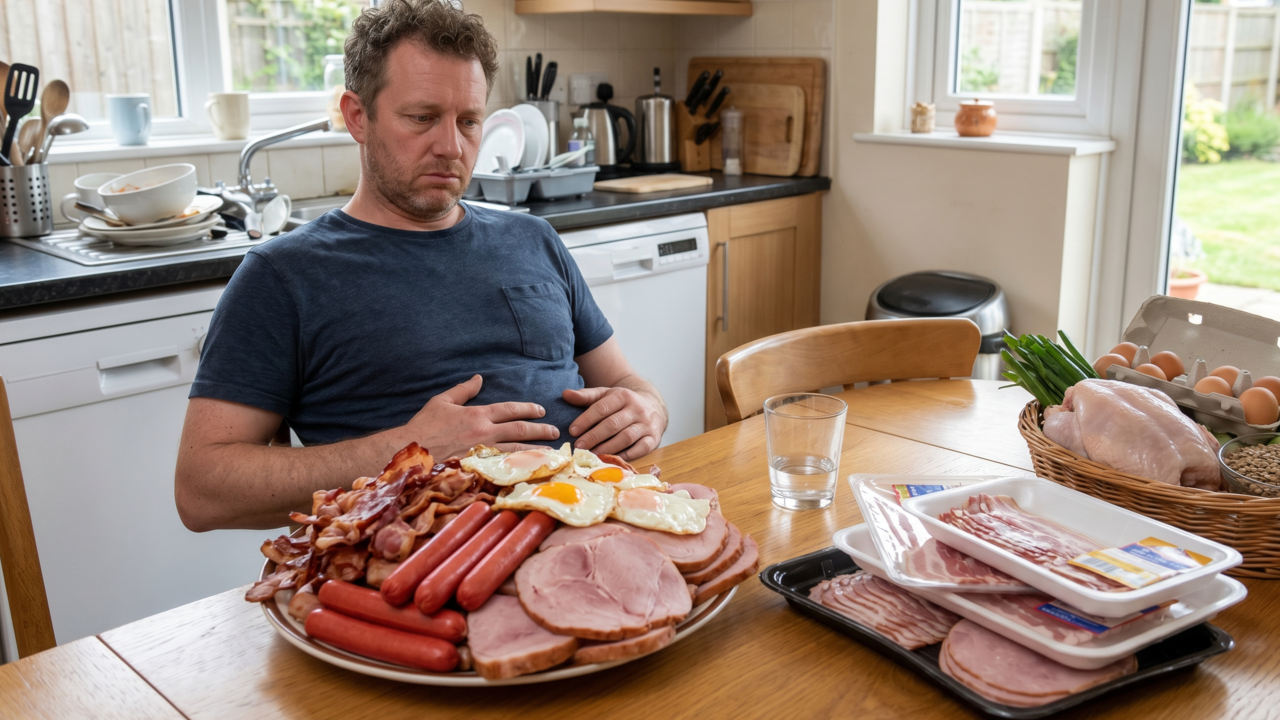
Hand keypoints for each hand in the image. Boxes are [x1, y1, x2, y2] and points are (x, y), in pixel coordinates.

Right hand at [401, 375, 558, 458]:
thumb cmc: (424, 426)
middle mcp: (484, 433)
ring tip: (552, 451)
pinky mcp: (478, 469)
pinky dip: (520, 468)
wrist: (410, 452)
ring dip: (536, 450)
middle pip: (519, 430)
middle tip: (555, 431)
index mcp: (477, 415)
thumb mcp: (442, 401)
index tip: (541, 411)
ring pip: (517, 451)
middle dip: (540, 429)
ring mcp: (483, 452)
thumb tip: (479, 378)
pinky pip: (505, 468)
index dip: (528, 409)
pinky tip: (532, 469)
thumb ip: (463, 390)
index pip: (510, 409)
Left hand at [563, 386, 666, 459]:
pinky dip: (626, 455)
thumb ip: (586, 396)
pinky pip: (640, 449)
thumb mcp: (606, 394)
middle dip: (594, 436)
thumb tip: (565, 394)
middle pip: (613, 424)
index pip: (602, 408)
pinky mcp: (654, 438)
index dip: (586, 420)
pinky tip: (611, 459)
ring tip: (592, 454)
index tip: (572, 431)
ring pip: (626, 437)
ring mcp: (647, 424)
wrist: (654, 406)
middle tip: (579, 446)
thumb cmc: (623, 403)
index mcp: (623, 396)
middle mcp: (637, 409)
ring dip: (608, 448)